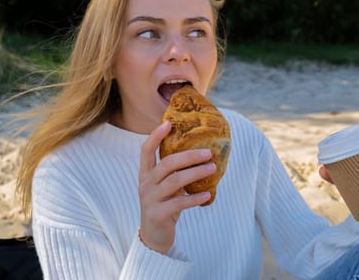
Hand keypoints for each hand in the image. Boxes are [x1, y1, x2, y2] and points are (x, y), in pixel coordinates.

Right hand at [138, 121, 215, 253]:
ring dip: (196, 173)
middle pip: (167, 164)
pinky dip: (195, 198)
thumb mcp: (166, 186)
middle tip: (208, 152)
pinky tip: (208, 194)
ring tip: (213, 168)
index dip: (156, 136)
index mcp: (145, 173)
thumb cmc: (164, 204)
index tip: (168, 122)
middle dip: (189, 156)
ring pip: (175, 181)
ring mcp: (150, 199)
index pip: (146, 150)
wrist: (154, 236)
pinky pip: (179, 202)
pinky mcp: (158, 214)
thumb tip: (201, 153)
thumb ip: (175, 172)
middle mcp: (145, 183)